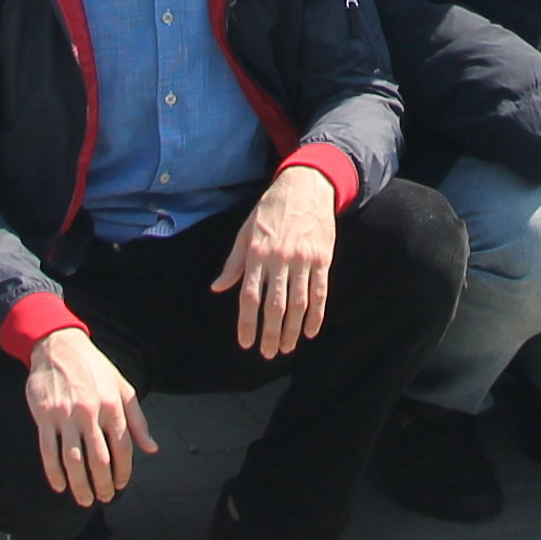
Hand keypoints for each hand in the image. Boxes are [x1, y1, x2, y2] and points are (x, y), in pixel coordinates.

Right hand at [24, 328, 155, 505]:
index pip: (122, 447)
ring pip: (74, 460)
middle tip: (103, 498)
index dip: (123, 471)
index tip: (121, 486)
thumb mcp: (122, 387)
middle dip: (103, 484)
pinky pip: (49, 451)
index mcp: (112, 405)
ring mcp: (65, 415)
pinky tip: (60, 486)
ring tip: (84, 499)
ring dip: (80, 485)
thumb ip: (137, 420)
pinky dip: (54, 473)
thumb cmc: (94, 368)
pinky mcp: (44, 416)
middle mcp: (90, 412)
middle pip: (99, 459)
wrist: (58, 346)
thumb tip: (152, 449)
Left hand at [212, 165, 338, 357]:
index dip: (247, 323)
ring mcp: (303, 259)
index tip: (246, 342)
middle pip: (275, 306)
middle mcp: (279, 258)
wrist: (306, 185)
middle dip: (271, 334)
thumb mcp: (246, 231)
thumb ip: (234, 262)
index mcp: (257, 253)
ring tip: (287, 347)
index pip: (249, 296)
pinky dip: (316, 315)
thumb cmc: (271, 209)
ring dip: (293, 330)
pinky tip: (310, 331)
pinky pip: (320, 292)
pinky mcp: (322, 258)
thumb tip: (218, 287)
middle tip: (268, 353)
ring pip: (298, 303)